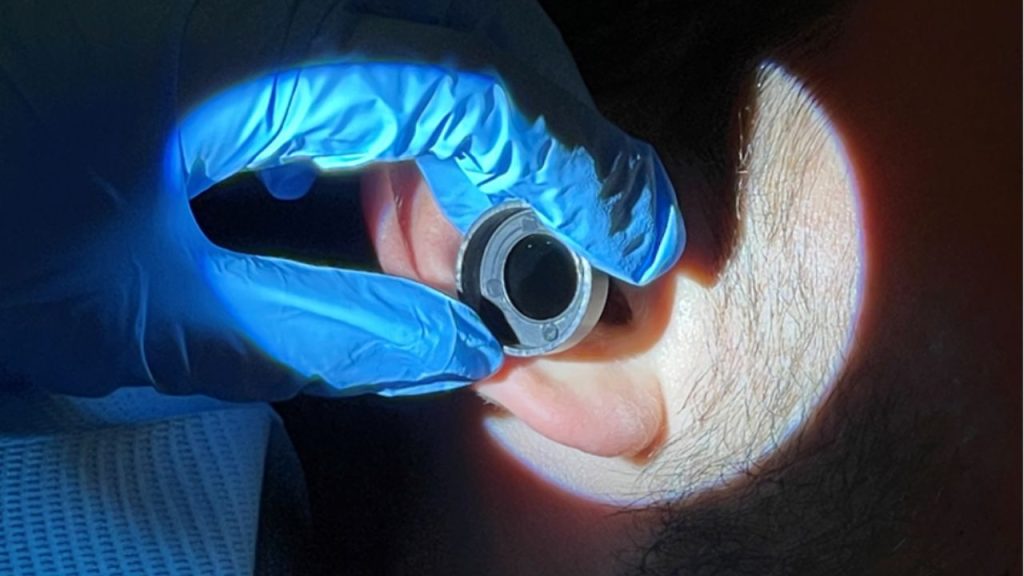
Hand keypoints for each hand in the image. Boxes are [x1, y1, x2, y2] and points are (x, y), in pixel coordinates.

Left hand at [1, 57, 682, 399]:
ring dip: (457, 134)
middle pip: (464, 26)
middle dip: (539, 138)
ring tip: (458, 244)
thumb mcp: (150, 320)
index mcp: (253, 36)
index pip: (478, 87)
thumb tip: (456, 340)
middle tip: (565, 247)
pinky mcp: (207, 17)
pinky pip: (331, 43)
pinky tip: (359, 199)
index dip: (578, 168)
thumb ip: (331, 332)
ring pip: (406, 26)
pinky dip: (375, 118)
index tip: (643, 239)